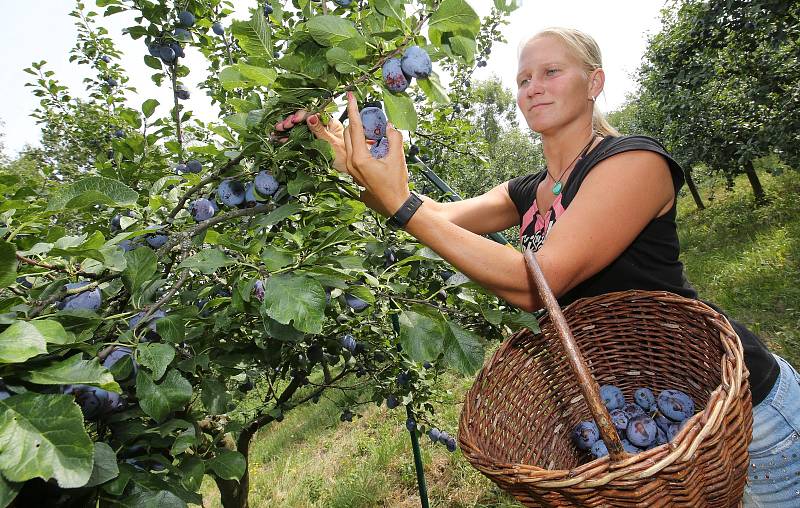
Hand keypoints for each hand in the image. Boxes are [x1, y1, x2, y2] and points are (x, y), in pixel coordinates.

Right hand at [273, 109, 371, 175]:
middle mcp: (324, 125)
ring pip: (301, 126)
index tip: (294, 121)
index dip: (302, 115)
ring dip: (289, 127)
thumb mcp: (331, 143)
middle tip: (282, 126)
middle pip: (305, 118)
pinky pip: (301, 135)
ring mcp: (318, 133)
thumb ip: (320, 130)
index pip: (313, 113)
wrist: (351, 169)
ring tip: (278, 130)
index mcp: (331, 122)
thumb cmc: (345, 156)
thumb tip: (310, 117)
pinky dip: (291, 136)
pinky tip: (281, 137)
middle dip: (292, 121)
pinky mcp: (314, 141)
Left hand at [342, 92, 409, 216]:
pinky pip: (352, 152)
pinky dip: (360, 144)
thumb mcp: (397, 158)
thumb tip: (390, 125)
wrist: (395, 205)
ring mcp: (351, 169)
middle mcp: (351, 163)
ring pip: (349, 143)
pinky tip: (373, 146)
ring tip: (373, 132)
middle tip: (367, 114)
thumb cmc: (396, 184)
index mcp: (359, 158)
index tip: (349, 95)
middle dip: (356, 121)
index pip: (355, 128)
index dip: (353, 109)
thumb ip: (394, 138)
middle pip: (348, 134)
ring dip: (358, 133)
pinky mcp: (354, 173)